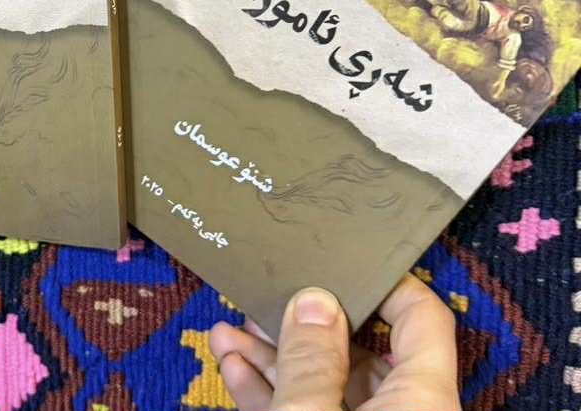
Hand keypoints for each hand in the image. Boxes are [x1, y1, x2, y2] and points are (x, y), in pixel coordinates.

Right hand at [209, 275, 459, 409]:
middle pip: (361, 351)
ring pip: (327, 384)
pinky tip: (234, 369)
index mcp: (423, 400)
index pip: (422, 318)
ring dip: (274, 357)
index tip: (337, 256)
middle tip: (263, 298)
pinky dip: (273, 393)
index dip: (384, 281)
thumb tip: (314, 299)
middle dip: (302, 322)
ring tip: (229, 332)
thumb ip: (310, 359)